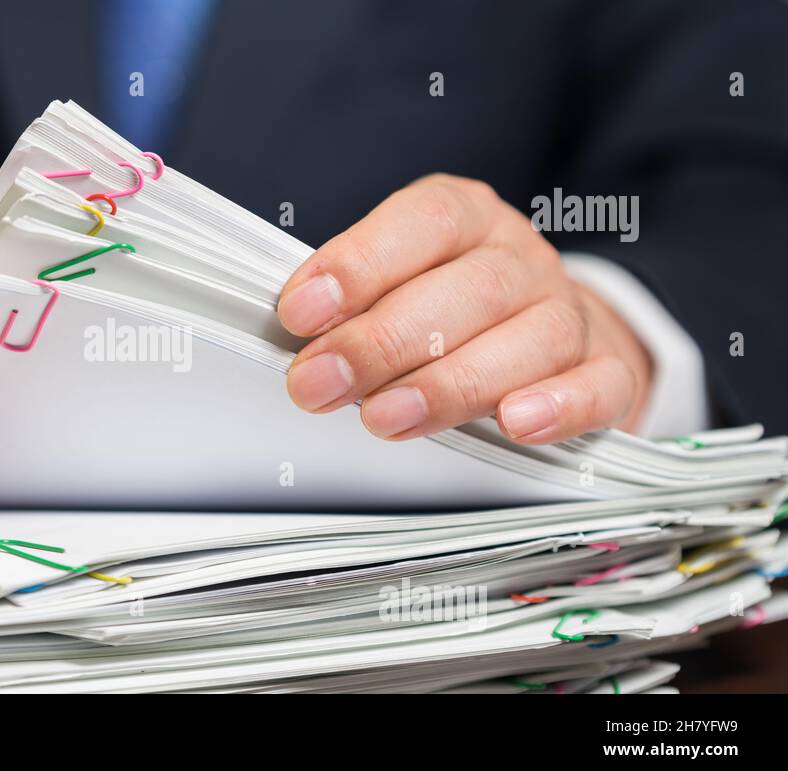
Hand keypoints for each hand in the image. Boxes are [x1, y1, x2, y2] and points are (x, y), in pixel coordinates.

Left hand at [278, 174, 651, 442]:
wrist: (562, 333)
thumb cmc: (452, 308)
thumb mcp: (401, 283)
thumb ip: (354, 304)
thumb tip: (292, 341)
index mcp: (465, 219)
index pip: (421, 225)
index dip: (358, 265)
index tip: (299, 314)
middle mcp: (520, 259)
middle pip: (463, 290)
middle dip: (381, 342)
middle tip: (319, 384)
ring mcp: (569, 313)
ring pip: (525, 340)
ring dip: (449, 383)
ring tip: (386, 418)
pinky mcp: (607, 370)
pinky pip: (594, 385)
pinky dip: (558, 405)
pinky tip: (515, 424)